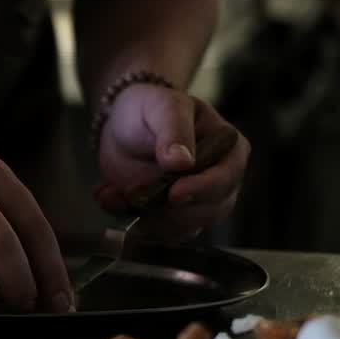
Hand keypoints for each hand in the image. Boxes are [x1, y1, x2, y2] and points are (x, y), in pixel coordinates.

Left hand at [93, 84, 249, 237]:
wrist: (124, 126)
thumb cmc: (152, 108)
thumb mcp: (162, 107)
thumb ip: (173, 130)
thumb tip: (182, 162)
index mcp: (230, 150)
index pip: (226, 178)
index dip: (202, 189)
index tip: (174, 193)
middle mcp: (220, 182)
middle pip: (208, 211)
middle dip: (168, 209)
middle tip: (131, 193)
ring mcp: (197, 204)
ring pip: (181, 227)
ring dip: (144, 216)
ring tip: (112, 192)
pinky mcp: (171, 218)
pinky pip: (156, 231)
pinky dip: (128, 218)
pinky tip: (109, 197)